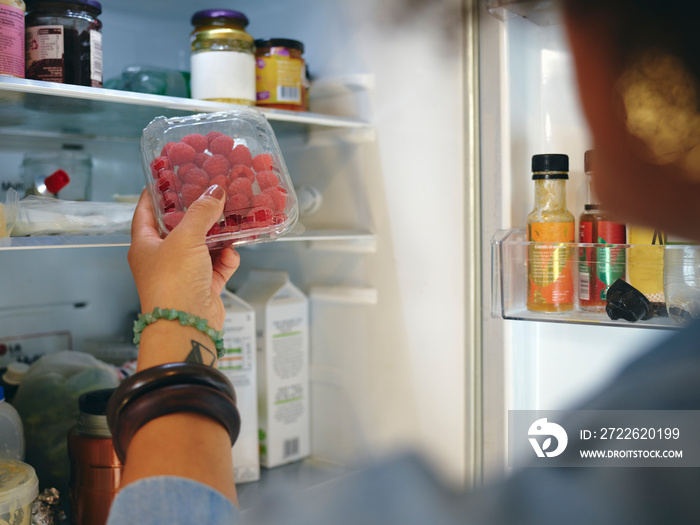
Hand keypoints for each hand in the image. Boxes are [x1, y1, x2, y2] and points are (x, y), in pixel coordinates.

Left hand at [128, 185, 239, 330]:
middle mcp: (162, 258)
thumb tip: (215, 191)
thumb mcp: (185, 238)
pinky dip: (226, 259)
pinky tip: (232, 254)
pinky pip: (218, 265)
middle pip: (180, 227)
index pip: (145, 211)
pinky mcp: (204, 286)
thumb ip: (201, 212)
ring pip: (203, 245)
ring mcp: (184, 272)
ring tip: (231, 219)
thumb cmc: (173, 281)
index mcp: (145, 244)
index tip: (168, 176)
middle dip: (197, 212)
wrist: (187, 325)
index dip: (155, 192)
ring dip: (217, 236)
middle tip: (213, 193)